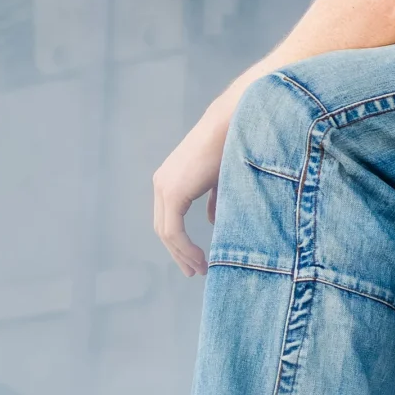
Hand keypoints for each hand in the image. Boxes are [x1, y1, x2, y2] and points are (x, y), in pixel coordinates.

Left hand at [152, 112, 224, 276]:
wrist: (232, 124)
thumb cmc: (232, 146)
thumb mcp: (220, 179)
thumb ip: (213, 200)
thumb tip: (212, 220)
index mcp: (170, 179)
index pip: (168, 219)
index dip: (179, 243)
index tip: (195, 260)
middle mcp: (162, 183)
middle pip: (164, 229)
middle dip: (178, 253)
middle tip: (194, 271)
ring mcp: (164, 187)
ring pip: (167, 233)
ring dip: (182, 254)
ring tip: (199, 268)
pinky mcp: (173, 192)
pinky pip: (173, 230)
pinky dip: (184, 248)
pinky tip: (199, 258)